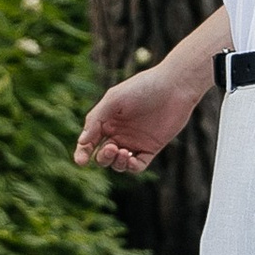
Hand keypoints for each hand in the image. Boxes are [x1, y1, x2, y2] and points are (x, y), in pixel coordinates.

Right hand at [74, 62, 205, 174]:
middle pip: (103, 156)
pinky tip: (131, 159)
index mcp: (106, 121)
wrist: (174, 87)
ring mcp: (135, 142)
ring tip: (123, 152)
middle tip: (111, 148)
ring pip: (118, 164)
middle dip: (103, 157)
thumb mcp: (114, 100)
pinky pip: (137, 166)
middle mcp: (119, 133)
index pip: (89, 142)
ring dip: (116, 163)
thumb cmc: (142, 88)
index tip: (81, 161)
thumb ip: (96, 120)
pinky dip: (131, 167)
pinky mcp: (151, 148)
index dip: (82, 153)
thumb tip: (82, 142)